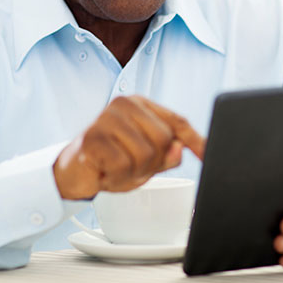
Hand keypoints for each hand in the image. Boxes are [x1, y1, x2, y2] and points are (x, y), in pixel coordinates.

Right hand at [53, 95, 205, 199]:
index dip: (196, 140)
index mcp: (141, 105)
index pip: (177, 121)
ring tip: (116, 168)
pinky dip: (117, 177)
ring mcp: (107, 118)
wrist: (71, 172)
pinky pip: (123, 165)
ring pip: (145, 154)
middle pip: (164, 140)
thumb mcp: (146, 161)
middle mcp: (125, 104)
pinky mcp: (93, 137)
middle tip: (130, 166)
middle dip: (152, 163)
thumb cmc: (110, 161)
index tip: (210, 154)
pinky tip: (104, 171)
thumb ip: (166, 155)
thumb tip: (180, 149)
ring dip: (133, 172)